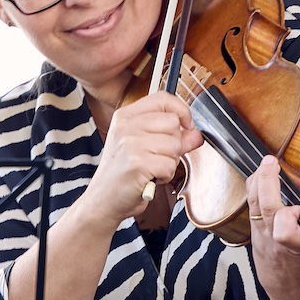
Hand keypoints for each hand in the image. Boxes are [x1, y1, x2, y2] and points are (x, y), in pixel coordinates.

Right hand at [81, 93, 201, 226]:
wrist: (103, 200)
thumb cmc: (122, 174)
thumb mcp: (143, 148)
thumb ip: (172, 137)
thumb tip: (196, 133)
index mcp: (125, 116)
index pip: (162, 99)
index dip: (181, 110)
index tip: (186, 125)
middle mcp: (126, 126)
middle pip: (172, 122)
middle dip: (174, 143)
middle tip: (158, 156)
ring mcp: (130, 143)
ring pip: (174, 145)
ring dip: (170, 162)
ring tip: (152, 168)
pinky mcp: (137, 163)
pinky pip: (170, 165)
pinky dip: (165, 175)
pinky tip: (151, 177)